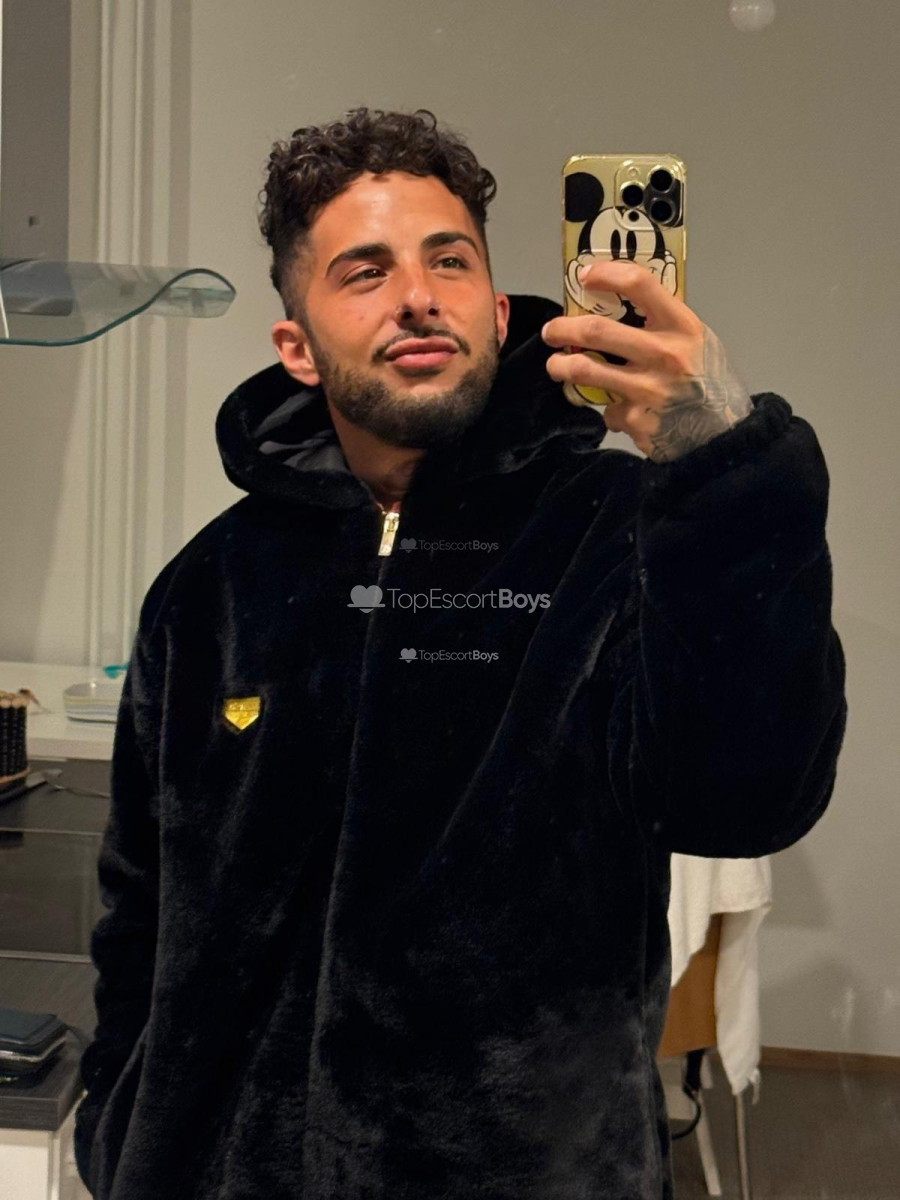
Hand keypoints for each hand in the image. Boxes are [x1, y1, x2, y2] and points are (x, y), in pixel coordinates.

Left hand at [543, 260, 752, 461]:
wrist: (727, 436)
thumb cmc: (711, 384)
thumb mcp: (700, 343)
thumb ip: (664, 326)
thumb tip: (616, 310)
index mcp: (683, 327)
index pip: (639, 284)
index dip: (605, 274)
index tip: (584, 276)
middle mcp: (666, 355)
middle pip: (597, 330)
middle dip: (563, 328)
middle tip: (552, 331)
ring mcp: (650, 390)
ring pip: (587, 371)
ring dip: (562, 367)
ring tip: (557, 366)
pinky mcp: (638, 421)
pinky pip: (609, 410)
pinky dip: (611, 411)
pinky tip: (624, 412)